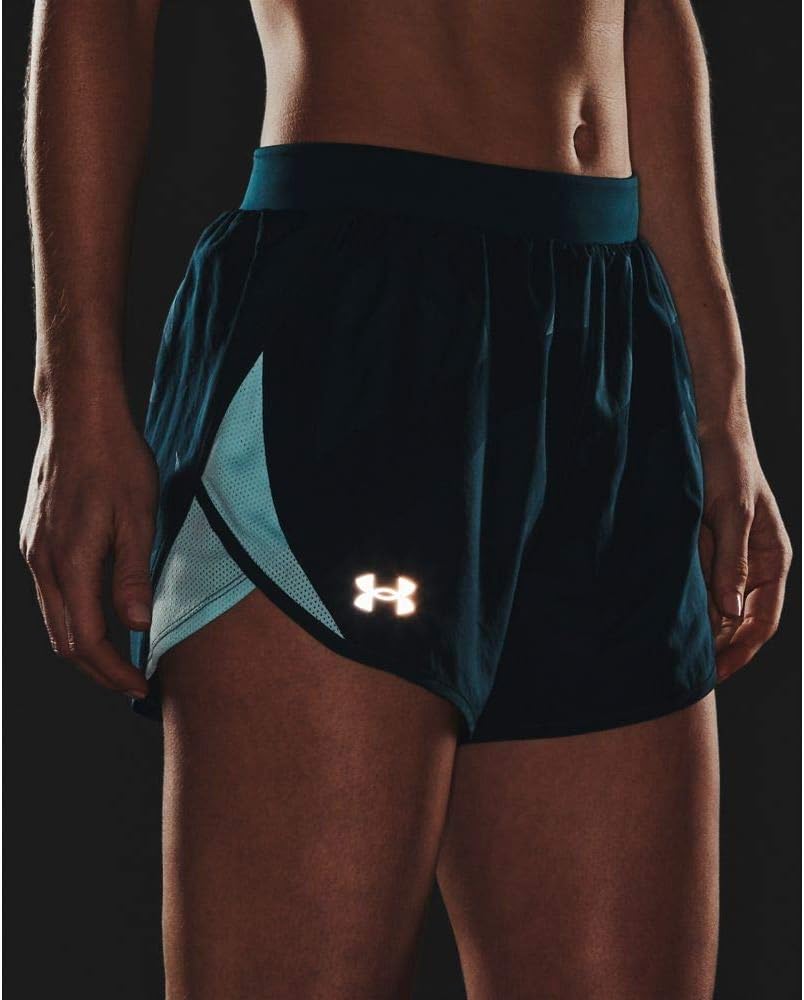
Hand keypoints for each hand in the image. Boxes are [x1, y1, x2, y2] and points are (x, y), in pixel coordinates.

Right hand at [20, 402, 156, 698]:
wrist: (79, 416)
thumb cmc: (115, 460)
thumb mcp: (138, 518)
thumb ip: (132, 576)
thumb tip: (136, 626)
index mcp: (69, 562)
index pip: (87, 640)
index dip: (114, 670)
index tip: (140, 685)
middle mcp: (42, 563)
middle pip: (63, 639)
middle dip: (98, 669)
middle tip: (132, 681)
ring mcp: (34, 551)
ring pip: (53, 618)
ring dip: (84, 645)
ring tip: (121, 657)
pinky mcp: (35, 539)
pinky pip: (50, 594)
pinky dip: (73, 616)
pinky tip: (99, 615)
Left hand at [698, 424, 792, 680]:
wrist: (702, 428)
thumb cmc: (724, 464)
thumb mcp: (728, 513)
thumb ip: (730, 563)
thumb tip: (732, 615)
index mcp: (772, 557)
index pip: (762, 620)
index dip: (740, 652)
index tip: (714, 676)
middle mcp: (754, 563)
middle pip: (742, 622)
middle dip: (721, 650)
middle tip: (689, 678)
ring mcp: (729, 557)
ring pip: (719, 608)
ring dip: (703, 632)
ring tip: (675, 661)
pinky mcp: (705, 548)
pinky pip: (700, 588)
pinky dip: (688, 608)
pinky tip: (667, 624)